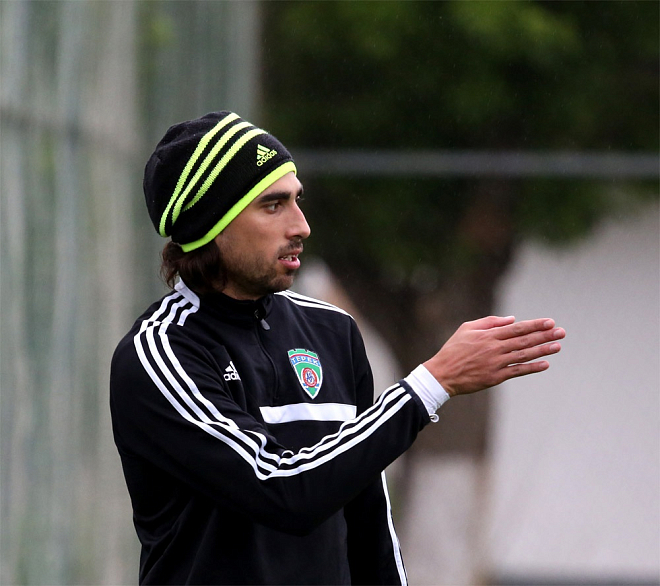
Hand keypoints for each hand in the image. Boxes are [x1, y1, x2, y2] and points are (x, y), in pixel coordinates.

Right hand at [423, 316, 564, 396]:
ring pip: (524, 355)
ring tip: (558, 345)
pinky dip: (532, 368)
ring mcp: (496, 363)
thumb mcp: (466, 328)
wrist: (442, 373)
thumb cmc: (453, 349)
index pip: (517, 328)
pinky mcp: (496, 377)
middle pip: (524, 340)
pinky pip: (517, 371)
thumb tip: (511, 319)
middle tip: (561, 332)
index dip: (535, 325)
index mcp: (488, 335)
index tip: (550, 322)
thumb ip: (489, 322)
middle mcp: (494, 348)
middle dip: (544, 335)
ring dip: (543, 350)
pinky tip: (545, 364)